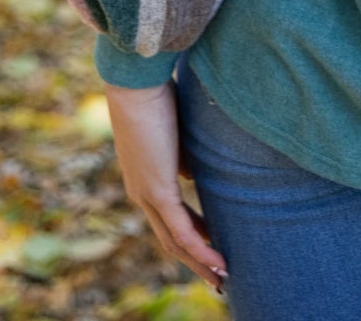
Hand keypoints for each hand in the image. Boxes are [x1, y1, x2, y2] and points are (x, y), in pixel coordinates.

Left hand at [103, 80, 227, 291]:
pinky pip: (181, 229)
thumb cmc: (155, 95)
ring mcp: (147, 195)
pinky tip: (217, 261)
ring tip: (222, 278)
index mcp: (143, 179)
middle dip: (196, 259)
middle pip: (169, 238)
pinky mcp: (158, 190)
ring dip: (199, 262)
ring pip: (174, 241)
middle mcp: (141, 193)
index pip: (168, 218)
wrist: (138, 82)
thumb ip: (182, 158)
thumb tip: (191, 175)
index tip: (214, 243)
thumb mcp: (174, 133)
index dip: (192, 235)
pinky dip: (200, 249)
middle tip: (218, 276)